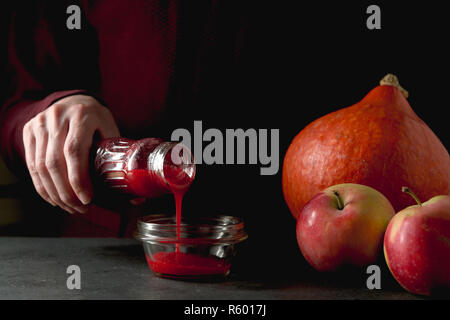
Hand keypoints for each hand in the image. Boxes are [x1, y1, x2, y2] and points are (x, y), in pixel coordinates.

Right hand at [23, 94, 119, 213]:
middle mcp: (58, 117)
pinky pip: (31, 164)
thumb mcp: (110, 131)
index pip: (75, 150)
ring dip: (55, 193)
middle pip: (55, 162)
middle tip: (81, 208)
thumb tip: (136, 196)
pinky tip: (55, 198)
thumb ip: (119, 158)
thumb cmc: (97, 120)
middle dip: (67, 192)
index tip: (87, 199)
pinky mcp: (29, 131)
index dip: (78, 179)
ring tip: (70, 207)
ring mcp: (40, 123)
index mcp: (83, 115)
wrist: (73, 100)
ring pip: (40, 166)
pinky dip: (42, 186)